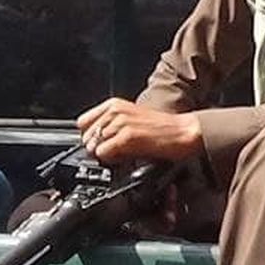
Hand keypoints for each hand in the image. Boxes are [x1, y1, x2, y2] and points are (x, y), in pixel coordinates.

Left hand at [76, 98, 201, 162]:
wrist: (182, 132)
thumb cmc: (161, 129)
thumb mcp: (131, 120)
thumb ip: (112, 126)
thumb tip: (95, 143)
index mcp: (114, 104)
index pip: (82, 123)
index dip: (90, 137)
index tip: (100, 144)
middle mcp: (114, 111)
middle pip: (86, 137)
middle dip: (97, 147)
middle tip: (115, 152)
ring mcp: (120, 122)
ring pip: (93, 146)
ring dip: (105, 155)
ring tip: (123, 154)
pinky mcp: (127, 136)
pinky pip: (103, 153)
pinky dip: (111, 159)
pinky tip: (125, 157)